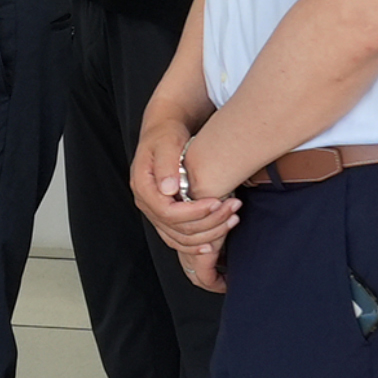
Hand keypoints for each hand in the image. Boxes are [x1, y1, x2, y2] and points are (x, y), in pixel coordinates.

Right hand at [130, 113, 237, 283]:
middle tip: (234, 207)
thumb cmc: (167, 135)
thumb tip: (168, 189)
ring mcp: (154, 212)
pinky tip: (216, 241)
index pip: (168, 212)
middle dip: (210, 222)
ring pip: (180, 239)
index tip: (217, 202)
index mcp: (143, 186)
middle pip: (177, 228)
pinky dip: (198, 244)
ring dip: (209, 234)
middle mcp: (146, 203)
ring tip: (232, 218)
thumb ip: (166, 164)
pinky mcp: (165, 217)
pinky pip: (178, 240)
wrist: (164, 133)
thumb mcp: (167, 142)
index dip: (195, 212)